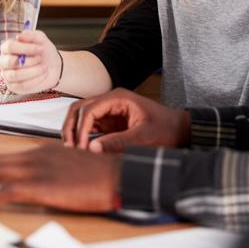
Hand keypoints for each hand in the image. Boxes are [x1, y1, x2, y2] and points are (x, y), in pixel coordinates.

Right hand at [0, 29, 61, 93]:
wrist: (53, 66)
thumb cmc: (43, 52)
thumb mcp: (40, 39)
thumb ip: (31, 35)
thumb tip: (20, 36)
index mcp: (7, 48)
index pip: (9, 47)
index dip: (25, 48)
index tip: (39, 48)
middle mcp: (4, 61)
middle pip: (9, 62)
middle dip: (28, 61)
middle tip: (40, 58)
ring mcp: (7, 75)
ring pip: (15, 75)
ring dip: (33, 71)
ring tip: (44, 67)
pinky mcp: (14, 87)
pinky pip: (22, 85)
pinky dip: (35, 80)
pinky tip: (43, 74)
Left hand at [0, 145, 120, 214]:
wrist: (116, 174)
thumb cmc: (100, 174)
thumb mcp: (70, 166)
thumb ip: (51, 170)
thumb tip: (40, 183)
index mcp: (41, 151)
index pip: (3, 158)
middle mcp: (34, 156)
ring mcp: (36, 169)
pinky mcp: (40, 185)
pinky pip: (5, 192)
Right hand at [62, 88, 188, 152]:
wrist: (179, 130)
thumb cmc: (165, 129)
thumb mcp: (143, 137)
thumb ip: (117, 142)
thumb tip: (92, 149)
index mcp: (118, 98)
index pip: (89, 109)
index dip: (81, 128)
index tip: (81, 147)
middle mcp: (111, 101)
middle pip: (80, 109)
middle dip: (71, 127)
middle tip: (69, 147)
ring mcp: (109, 110)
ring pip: (82, 116)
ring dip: (75, 130)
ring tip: (72, 149)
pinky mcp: (111, 121)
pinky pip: (91, 125)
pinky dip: (83, 135)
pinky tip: (82, 149)